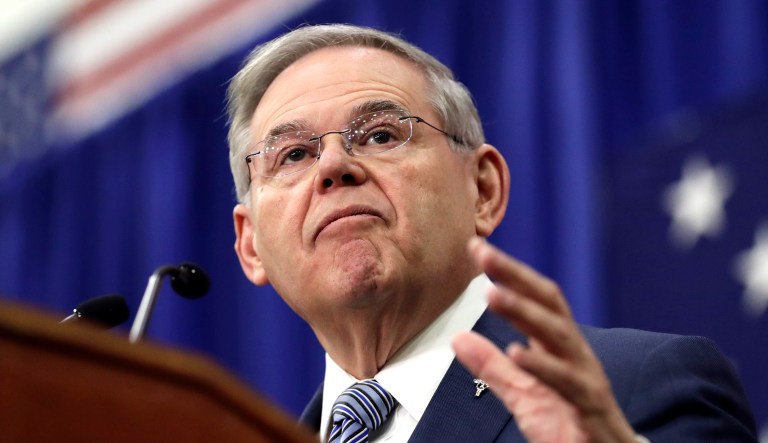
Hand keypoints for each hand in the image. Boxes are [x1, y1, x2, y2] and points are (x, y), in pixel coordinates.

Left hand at [452, 238, 636, 442]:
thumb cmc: (570, 426)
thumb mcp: (522, 394)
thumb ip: (492, 367)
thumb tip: (459, 337)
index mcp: (559, 348)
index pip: (534, 300)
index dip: (508, 273)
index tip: (477, 248)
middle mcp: (576, 354)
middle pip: (548, 304)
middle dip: (516, 276)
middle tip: (485, 253)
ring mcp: (586, 378)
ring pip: (559, 335)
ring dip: (525, 312)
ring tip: (493, 295)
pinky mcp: (590, 408)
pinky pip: (568, 383)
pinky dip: (542, 367)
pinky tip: (516, 354)